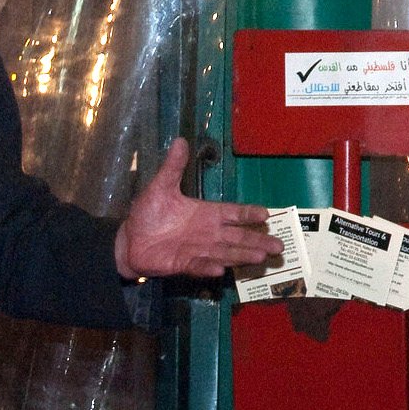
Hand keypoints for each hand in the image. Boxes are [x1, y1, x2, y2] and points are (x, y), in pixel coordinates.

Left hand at [114, 139, 282, 277]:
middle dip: (257, 240)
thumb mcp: (160, 187)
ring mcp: (198, 250)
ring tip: (261, 257)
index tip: (266, 214)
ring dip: (242, 255)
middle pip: (238, 237)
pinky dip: (208, 267)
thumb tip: (179, 140)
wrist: (129, 239)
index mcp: (206, 213)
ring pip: (225, 253)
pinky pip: (198, 266)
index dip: (248, 214)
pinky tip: (220, 270)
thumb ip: (173, 167)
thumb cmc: (148, 214)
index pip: (232, 213)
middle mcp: (208, 233)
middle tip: (280, 246)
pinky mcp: (183, 264)